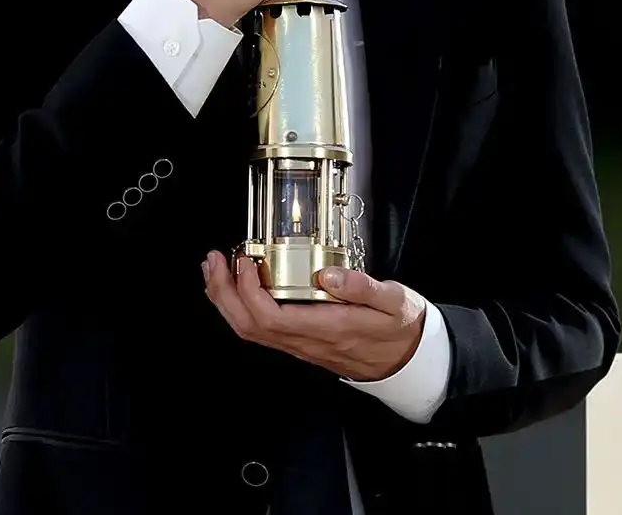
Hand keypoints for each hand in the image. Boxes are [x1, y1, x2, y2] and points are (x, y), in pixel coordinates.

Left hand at [202, 251, 427, 382]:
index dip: (248, 291)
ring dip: (226, 300)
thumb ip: (363, 286)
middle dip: (224, 293)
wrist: (406, 360)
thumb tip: (329, 273)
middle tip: (215, 261)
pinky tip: (236, 288)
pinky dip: (240, 307)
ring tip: (215, 270)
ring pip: (250, 330)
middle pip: (249, 326)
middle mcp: (307, 340)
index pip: (272, 317)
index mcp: (328, 327)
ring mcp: (300, 344)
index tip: (244, 261)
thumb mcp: (394, 301)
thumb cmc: (398, 329)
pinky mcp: (299, 342)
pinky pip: (260, 330)